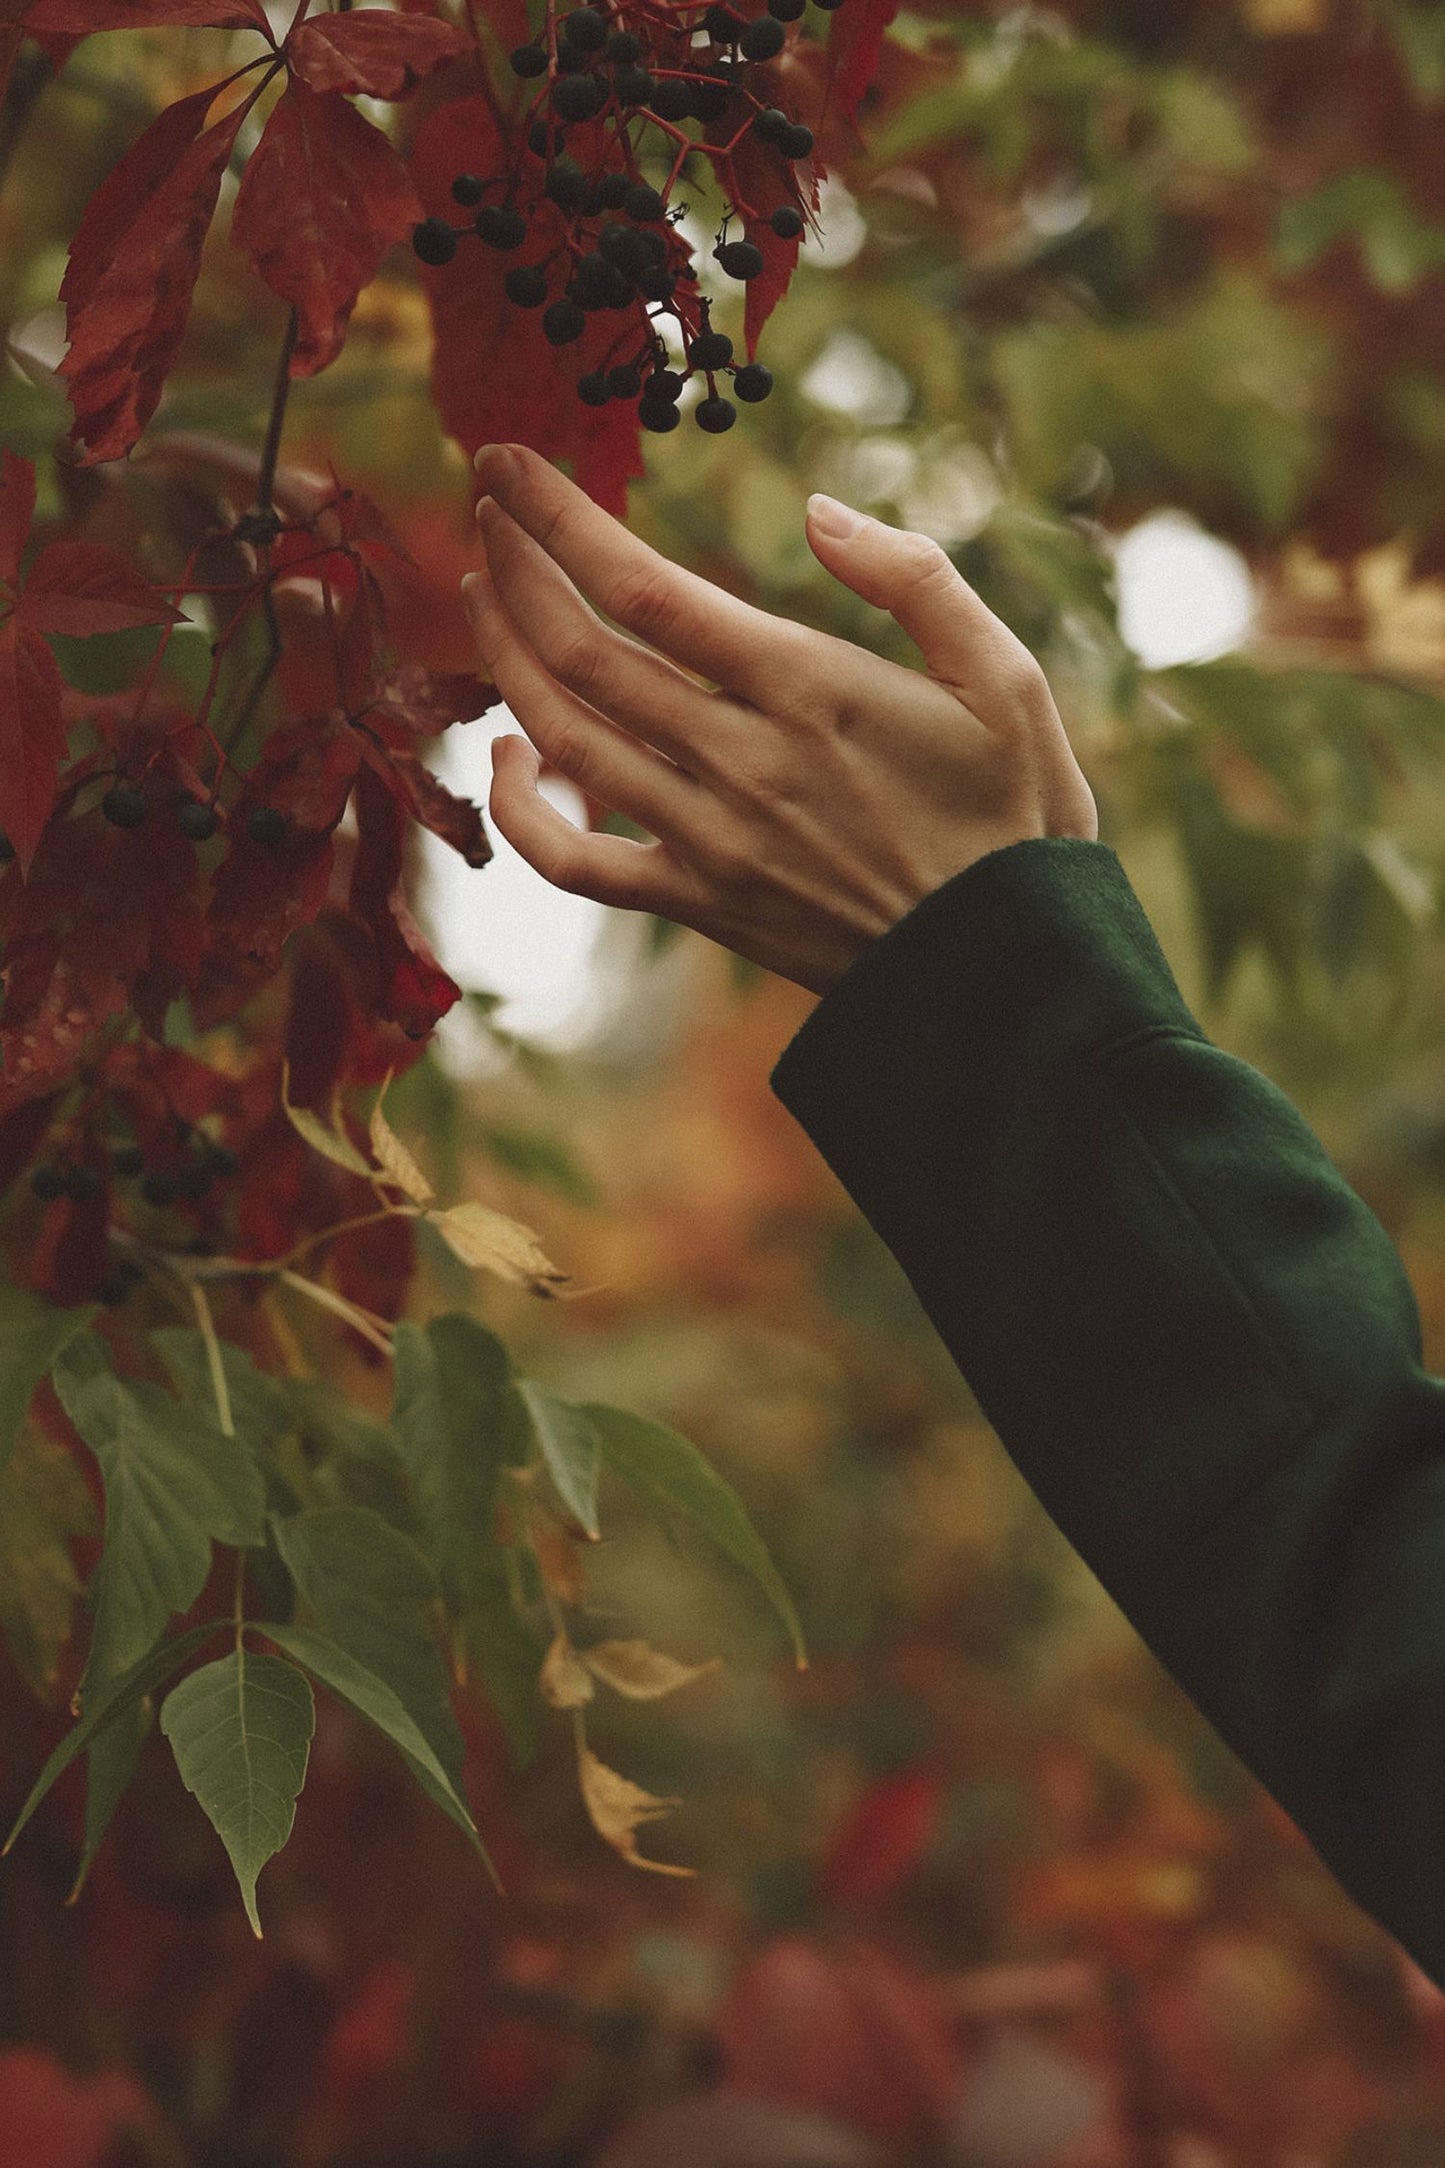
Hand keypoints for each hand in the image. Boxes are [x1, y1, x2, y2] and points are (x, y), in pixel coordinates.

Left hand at [463, 443, 1097, 998]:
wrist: (1005, 973)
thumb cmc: (1015, 815)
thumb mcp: (1007, 678)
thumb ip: (917, 580)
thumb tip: (820, 510)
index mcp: (807, 687)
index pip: (644, 586)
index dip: (558, 519)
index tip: (508, 464)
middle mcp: (741, 760)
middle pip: (581, 652)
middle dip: (516, 568)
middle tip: (486, 513)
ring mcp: (709, 838)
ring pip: (565, 739)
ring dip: (505, 659)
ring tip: (483, 593)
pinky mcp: (699, 902)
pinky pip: (574, 863)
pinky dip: (520, 809)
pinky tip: (510, 749)